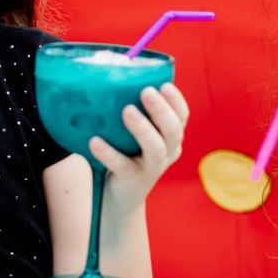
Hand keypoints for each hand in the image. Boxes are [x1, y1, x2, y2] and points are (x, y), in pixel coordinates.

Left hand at [89, 82, 188, 216]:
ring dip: (143, 128)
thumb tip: (110, 79)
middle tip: (146, 91)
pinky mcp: (133, 180)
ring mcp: (152, 168)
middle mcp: (167, 153)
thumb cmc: (128, 156)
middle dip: (162, 110)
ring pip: (155, 148)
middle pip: (173, 130)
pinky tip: (95, 142)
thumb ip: (133, 114)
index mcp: (171, 138)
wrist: (122, 199)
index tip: (164, 85)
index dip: (176, 101)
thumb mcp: (137, 136)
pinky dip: (109, 153)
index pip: (182, 117)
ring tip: (127, 111)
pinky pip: (123, 166)